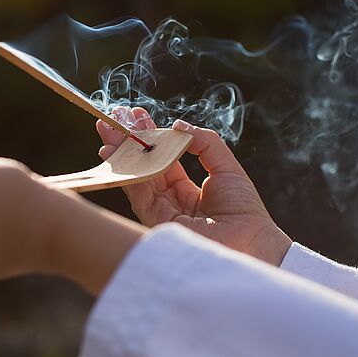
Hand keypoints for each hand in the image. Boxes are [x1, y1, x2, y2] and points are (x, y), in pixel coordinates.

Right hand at [97, 107, 290, 265]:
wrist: (251, 241)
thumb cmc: (244, 209)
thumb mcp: (226, 166)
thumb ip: (204, 142)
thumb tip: (177, 125)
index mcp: (187, 191)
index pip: (162, 159)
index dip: (149, 137)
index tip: (136, 115)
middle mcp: (170, 202)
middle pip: (144, 167)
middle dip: (127, 142)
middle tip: (113, 118)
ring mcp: (160, 212)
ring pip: (135, 177)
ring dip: (119, 152)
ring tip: (106, 127)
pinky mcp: (155, 222)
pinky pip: (137, 192)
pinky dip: (124, 172)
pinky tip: (113, 153)